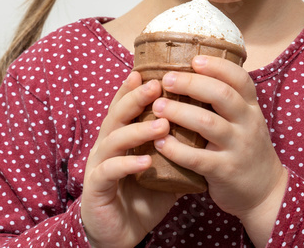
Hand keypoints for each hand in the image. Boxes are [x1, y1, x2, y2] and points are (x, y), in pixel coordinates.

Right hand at [80, 71, 181, 246]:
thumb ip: (178, 147)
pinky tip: (146, 161)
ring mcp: (99, 165)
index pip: (125, 106)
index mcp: (121, 137)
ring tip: (162, 124)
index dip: (134, 88)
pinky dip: (128, 164)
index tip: (151, 71)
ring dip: (138, 130)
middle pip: (117, 114)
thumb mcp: (164, 168)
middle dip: (135, 98)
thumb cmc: (142, 196)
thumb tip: (207, 126)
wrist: (120, 234)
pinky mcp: (96, 188)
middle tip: (157, 85)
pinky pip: (110, 172)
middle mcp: (106, 146)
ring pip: (114, 139)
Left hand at [151, 56, 287, 245]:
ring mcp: (238, 147)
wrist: (265, 191)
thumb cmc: (246, 150)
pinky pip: (198, 158)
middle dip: (192, 84)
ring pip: (209, 123)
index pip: (240, 79)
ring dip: (180, 112)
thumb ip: (226, 101)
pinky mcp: (225, 171)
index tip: (194, 59)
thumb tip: (193, 71)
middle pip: (222, 95)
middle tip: (167, 79)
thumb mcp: (245, 121)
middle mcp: (248, 124)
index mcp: (251, 108)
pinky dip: (176, 149)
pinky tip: (160, 142)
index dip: (218, 66)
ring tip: (157, 107)